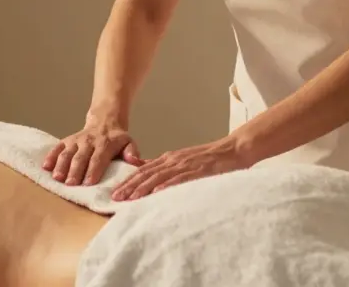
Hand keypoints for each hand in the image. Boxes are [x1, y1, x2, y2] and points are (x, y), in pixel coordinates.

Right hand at [43, 120, 144, 185]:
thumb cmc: (117, 140)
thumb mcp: (129, 143)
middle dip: (75, 171)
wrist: (104, 122)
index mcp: (105, 144)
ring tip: (57, 178)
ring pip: (67, 153)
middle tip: (70, 184)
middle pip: (81, 157)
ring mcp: (76, 141)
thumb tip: (134, 160)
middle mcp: (89, 142)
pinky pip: (57, 147)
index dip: (93, 170)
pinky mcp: (67, 141)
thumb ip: (132, 152)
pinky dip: (51, 156)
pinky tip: (46, 166)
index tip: (88, 183)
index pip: (98, 158)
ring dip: (61, 166)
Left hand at [110, 137, 246, 200]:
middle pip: (147, 174)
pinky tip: (157, 193)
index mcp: (169, 158)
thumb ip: (164, 165)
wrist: (233, 149)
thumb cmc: (209, 158)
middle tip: (116, 198)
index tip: (115, 192)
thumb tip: (144, 168)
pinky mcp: (198, 170)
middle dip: (130, 186)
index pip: (143, 170)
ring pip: (159, 177)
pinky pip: (180, 178)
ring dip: (143, 188)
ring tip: (131, 198)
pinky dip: (167, 185)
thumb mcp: (182, 159)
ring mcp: (186, 165)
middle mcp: (174, 160)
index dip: (128, 181)